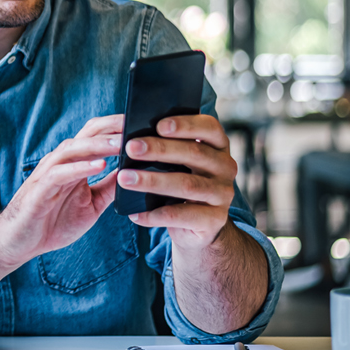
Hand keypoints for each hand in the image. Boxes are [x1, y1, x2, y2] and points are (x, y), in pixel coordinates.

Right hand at [0, 115, 122, 291]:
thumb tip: (134, 172)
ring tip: (121, 142)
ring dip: (99, 144)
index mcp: (75, 163)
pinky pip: (60, 172)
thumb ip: (109, 187)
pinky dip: (80, 167)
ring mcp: (49, 173)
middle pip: (87, 134)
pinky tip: (99, 165)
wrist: (21, 242)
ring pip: (74, 149)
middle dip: (112, 128)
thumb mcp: (92, 204)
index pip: (98, 136)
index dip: (118, 127)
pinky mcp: (40, 188)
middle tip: (137, 123)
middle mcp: (62, 162)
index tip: (143, 122)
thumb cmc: (53, 222)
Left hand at [120, 114, 237, 251]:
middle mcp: (225, 167)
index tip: (159, 125)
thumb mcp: (177, 163)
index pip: (209, 127)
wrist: (197, 226)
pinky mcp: (215, 219)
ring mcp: (223, 194)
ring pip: (187, 184)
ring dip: (152, 181)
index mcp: (217, 146)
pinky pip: (182, 215)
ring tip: (124, 178)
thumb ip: (164, 149)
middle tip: (130, 148)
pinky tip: (134, 213)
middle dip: (160, 149)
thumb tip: (132, 142)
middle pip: (195, 153)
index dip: (186, 124)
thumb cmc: (180, 182)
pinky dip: (155, 214)